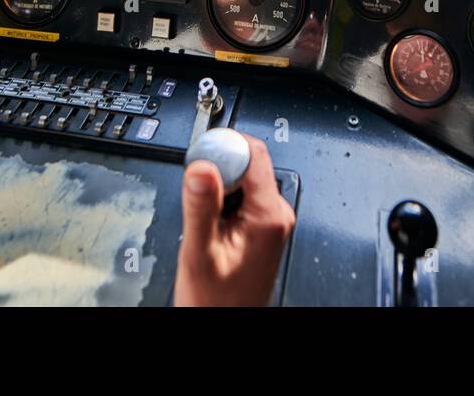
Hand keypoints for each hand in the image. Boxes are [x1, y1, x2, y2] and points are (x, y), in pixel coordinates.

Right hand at [174, 133, 294, 305]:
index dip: (223, 149)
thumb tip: (201, 166)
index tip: (199, 160)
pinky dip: (224, 203)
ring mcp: (272, 222)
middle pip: (248, 164)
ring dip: (220, 189)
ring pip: (244, 181)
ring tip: (203, 218)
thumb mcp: (201, 252)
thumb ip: (201, 206)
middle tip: (195, 193)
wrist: (225, 324)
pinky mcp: (263, 229)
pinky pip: (243, 198)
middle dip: (219, 170)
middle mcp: (278, 215)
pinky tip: (211, 225)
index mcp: (270, 215)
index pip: (253, 153)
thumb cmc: (217, 302)